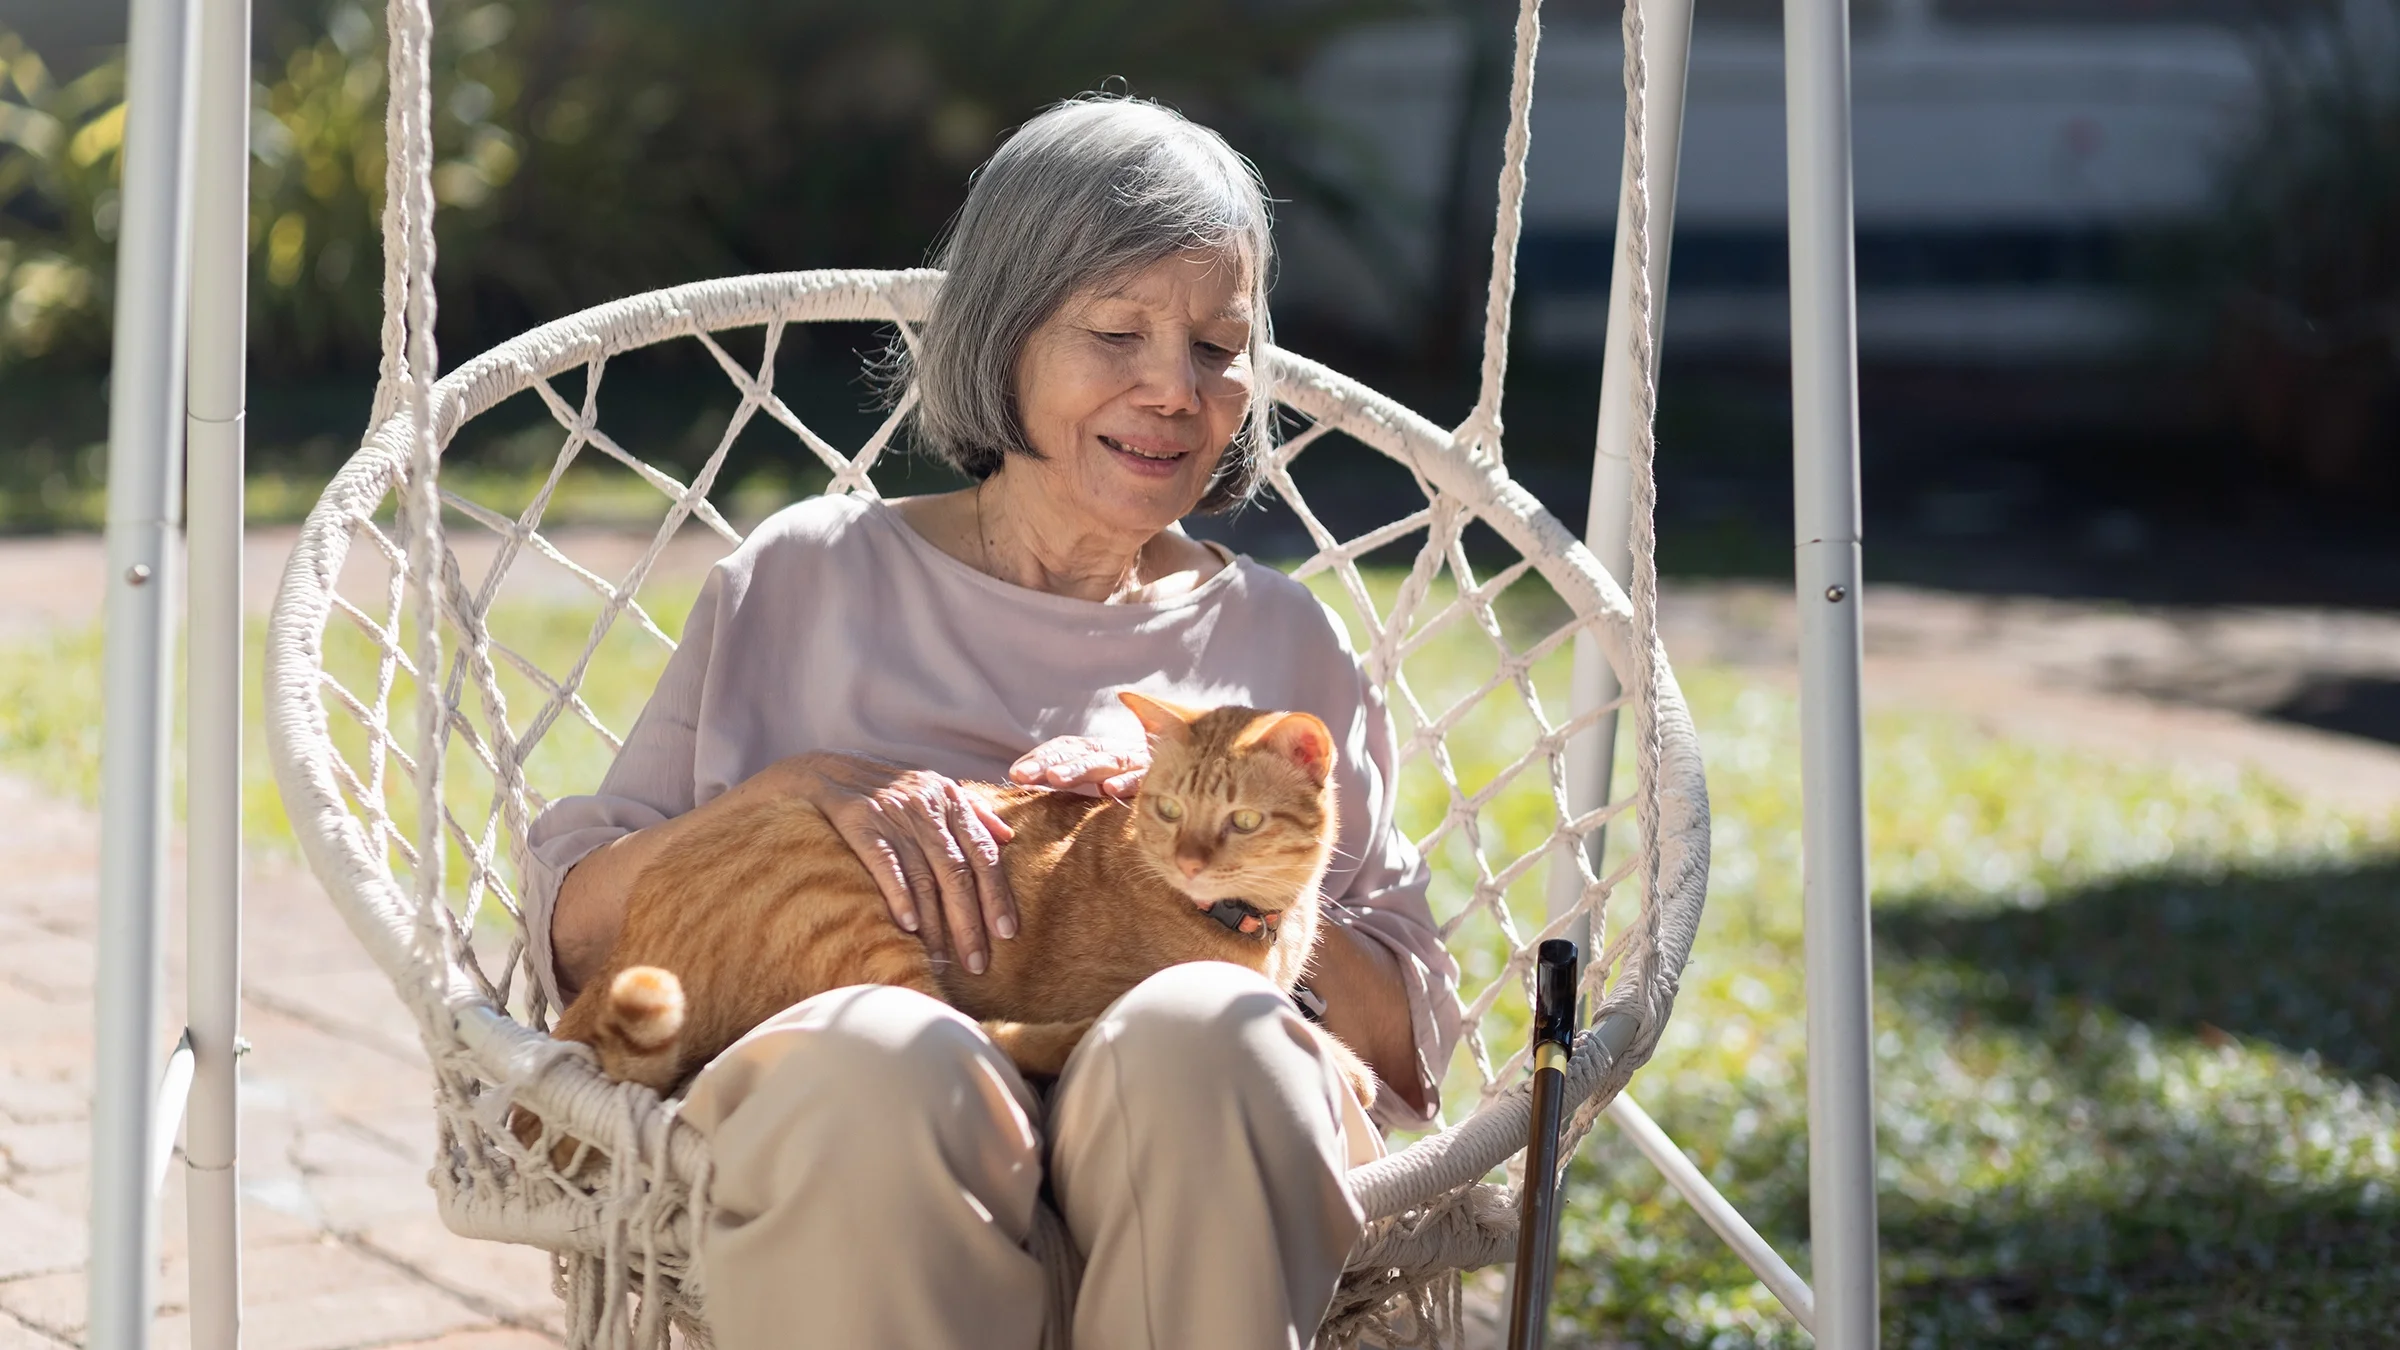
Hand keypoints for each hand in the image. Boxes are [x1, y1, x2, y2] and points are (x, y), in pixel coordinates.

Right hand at [785, 753, 1016, 974]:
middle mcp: (927, 807)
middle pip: (957, 872)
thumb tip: (1008, 837)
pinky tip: (907, 927)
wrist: (822, 769)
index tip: (1007, 933)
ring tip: (942, 958)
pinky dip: (899, 895)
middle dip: (970, 922)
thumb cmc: (884, 786)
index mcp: (950, 800)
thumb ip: (971, 811)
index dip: (998, 895)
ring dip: (935, 923)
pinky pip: (886, 864)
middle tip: (977, 963)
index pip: (984, 854)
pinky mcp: (860, 822)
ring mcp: (894, 814)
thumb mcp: (932, 787)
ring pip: (924, 876)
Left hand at [1008, 735, 1149, 799]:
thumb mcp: (1110, 774)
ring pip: (1104, 763)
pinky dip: (1127, 782)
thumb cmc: (1142, 774)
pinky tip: (1111, 790)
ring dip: (1079, 769)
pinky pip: (1142, 778)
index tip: (1014, 774)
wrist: (1195, 763)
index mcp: (1100, 752)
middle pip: (1077, 754)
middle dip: (1047, 764)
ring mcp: (1136, 762)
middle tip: (1020, 776)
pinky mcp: (1158, 775)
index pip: (1066, 749)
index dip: (1040, 758)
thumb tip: (1039, 782)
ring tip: (1056, 779)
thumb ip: (1082, 774)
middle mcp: (1115, 752)